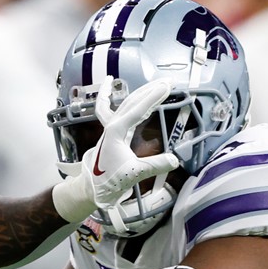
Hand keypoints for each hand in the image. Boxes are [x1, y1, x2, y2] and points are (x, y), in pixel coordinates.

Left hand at [52, 78, 179, 221]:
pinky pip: (107, 108)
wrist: (92, 186)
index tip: (166, 87)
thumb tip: (175, 159)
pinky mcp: (111, 132)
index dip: (152, 98)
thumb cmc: (110, 180)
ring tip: (153, 83)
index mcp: (116, 132)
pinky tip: (109, 83)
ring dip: (138, 92)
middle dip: (149, 90)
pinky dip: (108, 95)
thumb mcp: (135, 173)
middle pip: (131, 101)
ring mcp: (110, 127)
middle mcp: (112, 126)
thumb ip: (154, 165)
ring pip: (123, 103)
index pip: (137, 111)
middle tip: (168, 82)